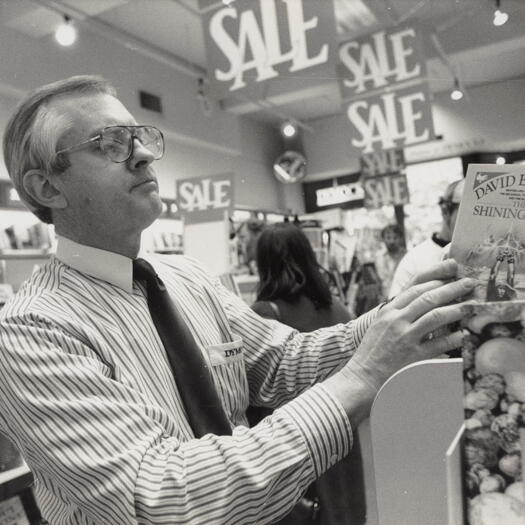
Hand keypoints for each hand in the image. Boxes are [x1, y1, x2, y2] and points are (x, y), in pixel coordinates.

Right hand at [323, 259, 474, 424]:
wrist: (362, 377)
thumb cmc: (373, 351)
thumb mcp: (381, 325)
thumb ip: (399, 311)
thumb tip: (424, 299)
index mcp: (388, 311)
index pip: (415, 285)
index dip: (436, 274)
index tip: (452, 267)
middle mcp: (396, 320)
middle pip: (428, 296)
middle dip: (452, 287)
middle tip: (468, 283)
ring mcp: (405, 337)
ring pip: (436, 315)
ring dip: (457, 308)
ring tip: (472, 305)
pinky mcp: (414, 357)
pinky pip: (440, 344)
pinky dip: (454, 337)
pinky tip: (464, 333)